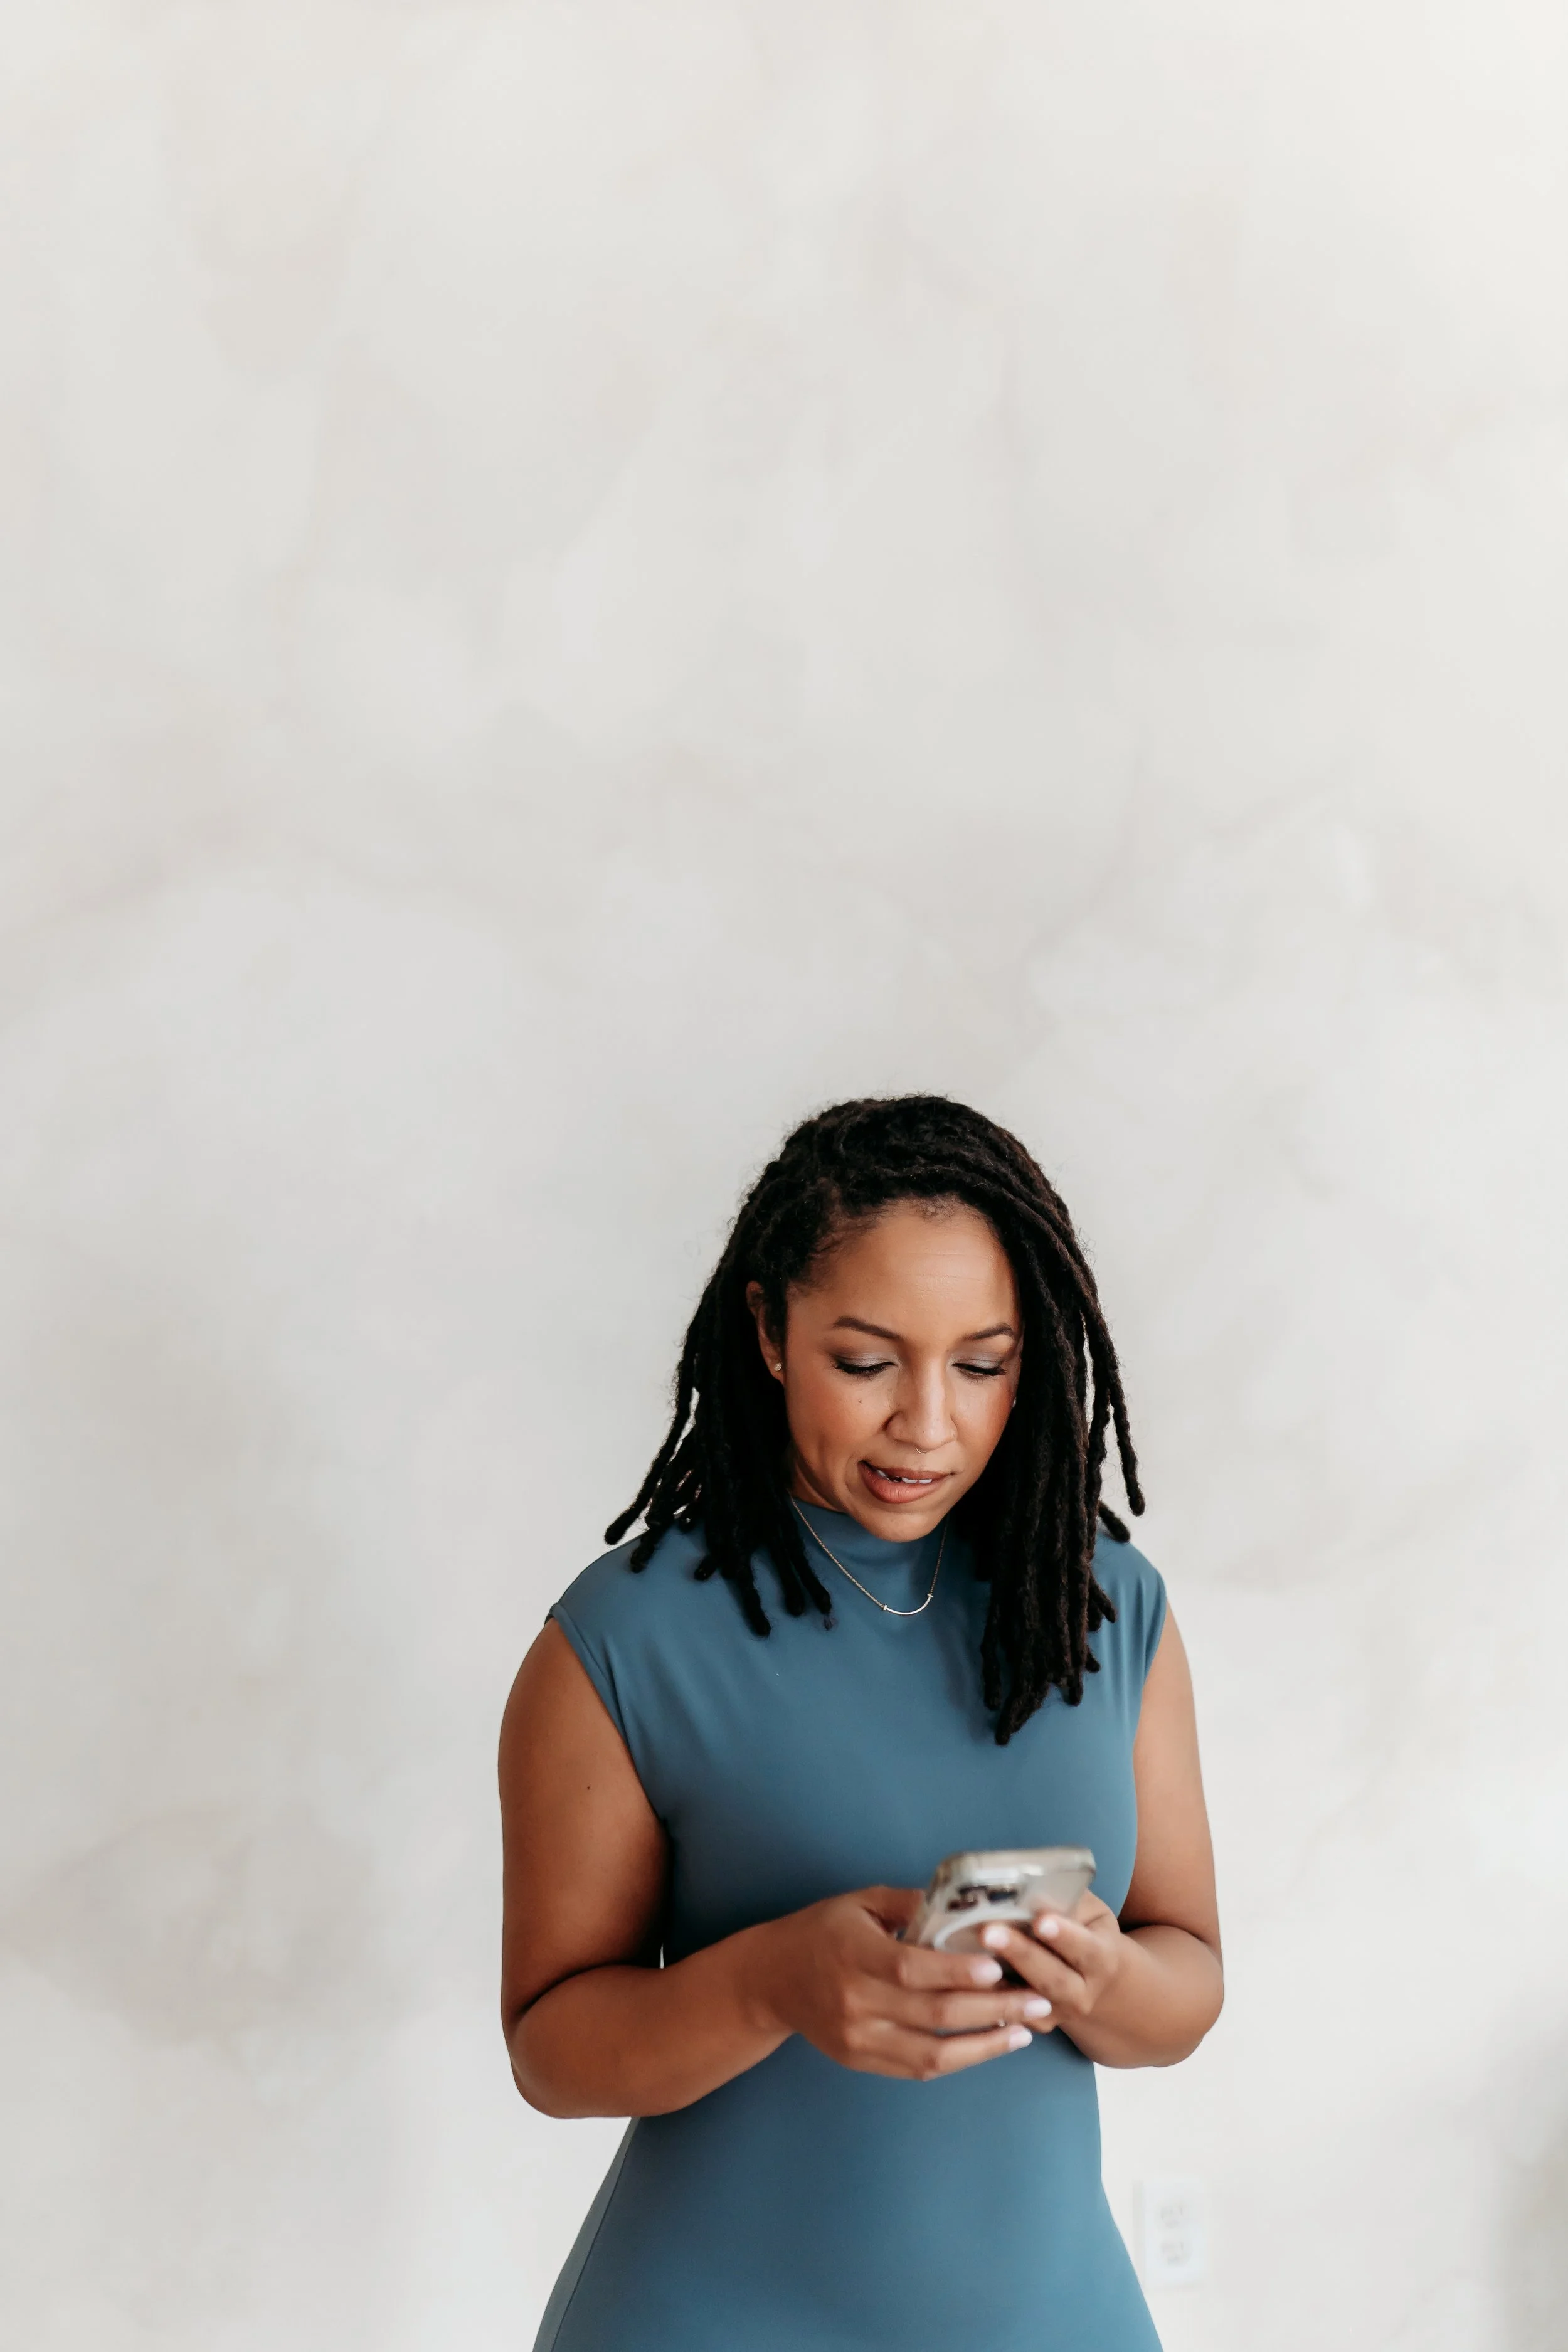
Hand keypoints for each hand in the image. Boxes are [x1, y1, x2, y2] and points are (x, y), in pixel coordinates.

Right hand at [751, 1886, 1050, 2081]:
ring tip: (1024, 2031)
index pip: (912, 1970)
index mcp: (855, 1954)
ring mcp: (858, 2038)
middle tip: (1037, 2000)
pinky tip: (988, 2045)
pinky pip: (916, 2068)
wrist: (772, 1980)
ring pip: (931, 2053)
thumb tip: (962, 1902)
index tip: (999, 1968)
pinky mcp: (861, 2060)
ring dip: (984, 2045)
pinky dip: (957, 2060)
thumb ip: (908, 1903)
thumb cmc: (821, 1931)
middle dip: (992, 2009)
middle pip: (932, 2014)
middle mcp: (856, 2001)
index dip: (957, 1973)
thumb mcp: (858, 1902)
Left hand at [975, 1892, 1126, 2031]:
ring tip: (972, 1954)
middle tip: (990, 1932)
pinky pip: (1010, 2013)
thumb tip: (1029, 1891)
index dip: (1064, 1936)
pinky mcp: (1036, 2024)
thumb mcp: (1089, 1912)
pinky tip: (965, 1976)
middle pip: (1053, 1979)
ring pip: (1027, 2001)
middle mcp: (1084, 1993)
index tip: (1040, 1921)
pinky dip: (987, 1996)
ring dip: (997, 1979)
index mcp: (1102, 1960)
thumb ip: (1067, 1902)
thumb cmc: (1085, 1931)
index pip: (1086, 1949)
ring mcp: (1058, 2013)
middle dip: (1020, 1955)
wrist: (1092, 1978)